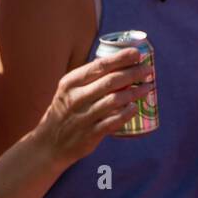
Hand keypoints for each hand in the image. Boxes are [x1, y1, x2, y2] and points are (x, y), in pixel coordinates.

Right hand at [35, 48, 153, 165]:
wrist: (49, 144)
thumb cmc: (64, 112)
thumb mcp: (67, 91)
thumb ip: (87, 79)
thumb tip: (117, 64)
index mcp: (70, 83)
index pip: (99, 66)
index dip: (121, 58)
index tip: (137, 53)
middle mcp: (76, 98)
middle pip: (111, 81)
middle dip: (133, 73)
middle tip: (148, 69)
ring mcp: (83, 117)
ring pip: (115, 101)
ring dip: (135, 92)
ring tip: (148, 87)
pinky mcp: (90, 135)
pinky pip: (113, 122)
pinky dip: (126, 114)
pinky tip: (135, 108)